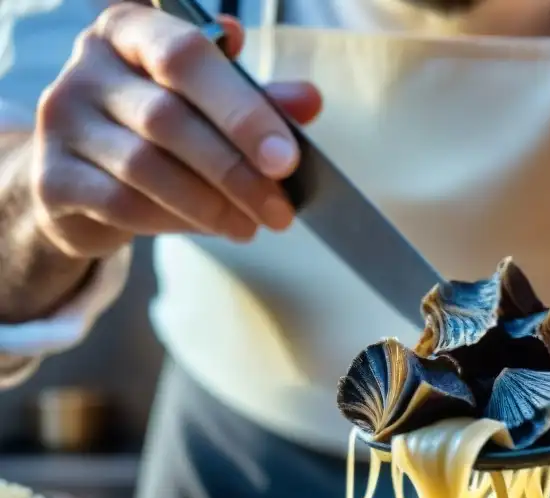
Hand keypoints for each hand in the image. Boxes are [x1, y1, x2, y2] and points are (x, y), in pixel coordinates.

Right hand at [30, 3, 322, 258]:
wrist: (86, 180)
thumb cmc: (161, 133)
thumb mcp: (211, 108)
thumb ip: (258, 102)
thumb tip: (309, 100)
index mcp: (132, 30)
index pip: (187, 56)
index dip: (242, 110)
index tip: (287, 159)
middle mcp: (89, 66)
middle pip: (168, 117)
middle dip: (235, 171)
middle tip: (280, 210)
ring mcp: (63, 120)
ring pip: (146, 166)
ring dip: (212, 204)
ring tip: (252, 226)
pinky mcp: (52, 177)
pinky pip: (122, 203)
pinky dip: (175, 221)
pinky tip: (211, 229)